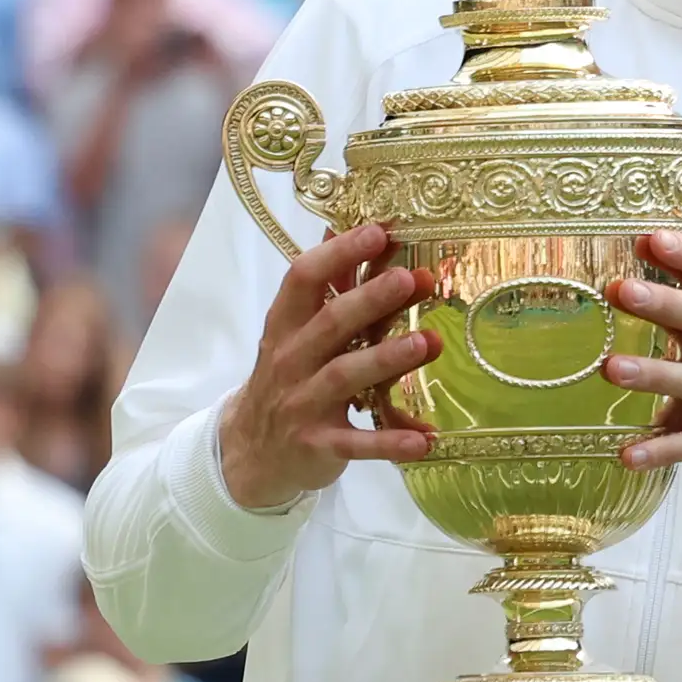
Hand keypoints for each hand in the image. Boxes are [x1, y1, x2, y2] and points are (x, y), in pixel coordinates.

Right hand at [214, 223, 436, 512]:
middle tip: (411, 279)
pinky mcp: (320, 445)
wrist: (252, 453)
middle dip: (370, 300)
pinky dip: (390, 442)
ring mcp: (304, 404)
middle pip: (330, 324)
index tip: (379, 231)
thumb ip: (329, 291)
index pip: (303, 279)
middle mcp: (291, 360)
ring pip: (344, 377)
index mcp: (286, 325)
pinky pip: (357, 444)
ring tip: (429, 342)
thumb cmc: (289, 380)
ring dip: (387, 359)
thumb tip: (353, 228)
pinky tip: (426, 439)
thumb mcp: (297, 334)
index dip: (339, 253)